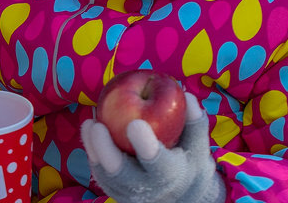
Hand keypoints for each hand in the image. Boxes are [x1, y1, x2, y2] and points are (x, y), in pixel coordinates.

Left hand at [80, 93, 224, 202]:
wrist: (180, 194)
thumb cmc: (188, 161)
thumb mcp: (197, 145)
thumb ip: (194, 121)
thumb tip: (186, 95)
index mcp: (171, 176)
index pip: (158, 165)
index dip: (146, 146)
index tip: (135, 124)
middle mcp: (148, 189)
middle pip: (122, 174)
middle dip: (106, 151)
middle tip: (97, 126)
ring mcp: (129, 192)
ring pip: (105, 175)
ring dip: (93, 148)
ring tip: (89, 124)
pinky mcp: (115, 190)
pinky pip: (100, 172)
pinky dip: (92, 151)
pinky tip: (89, 128)